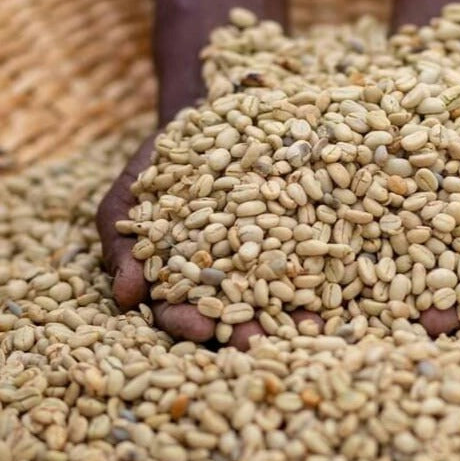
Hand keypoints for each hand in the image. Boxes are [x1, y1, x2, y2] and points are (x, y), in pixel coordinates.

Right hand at [96, 135, 322, 349]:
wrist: (207, 118)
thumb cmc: (158, 164)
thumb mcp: (129, 198)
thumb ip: (123, 245)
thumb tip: (125, 296)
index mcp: (183, 280)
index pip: (182, 311)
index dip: (188, 323)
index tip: (200, 329)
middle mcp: (226, 276)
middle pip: (235, 312)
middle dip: (246, 331)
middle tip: (260, 342)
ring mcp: (264, 257)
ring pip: (277, 293)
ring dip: (292, 314)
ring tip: (309, 327)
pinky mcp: (297, 234)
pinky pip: (309, 257)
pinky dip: (322, 272)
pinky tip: (336, 284)